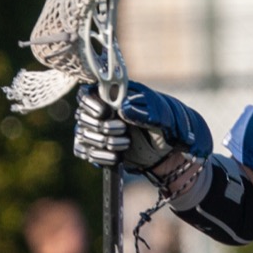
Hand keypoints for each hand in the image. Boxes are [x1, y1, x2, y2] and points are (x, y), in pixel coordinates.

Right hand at [73, 82, 211, 173]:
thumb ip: (145, 112)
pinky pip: (84, 151)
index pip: (87, 93)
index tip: (105, 112)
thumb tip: (124, 108)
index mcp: (115, 95)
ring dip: (103, 142)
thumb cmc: (167, 124)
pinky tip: (116, 158)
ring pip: (83, 135)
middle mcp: (102, 111)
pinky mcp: (97, 147)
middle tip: (122, 130)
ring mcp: (97, 129)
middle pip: (82, 116)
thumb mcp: (162, 116)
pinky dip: (99, 156)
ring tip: (125, 144)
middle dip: (102, 126)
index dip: (91, 103)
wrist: (170, 148)